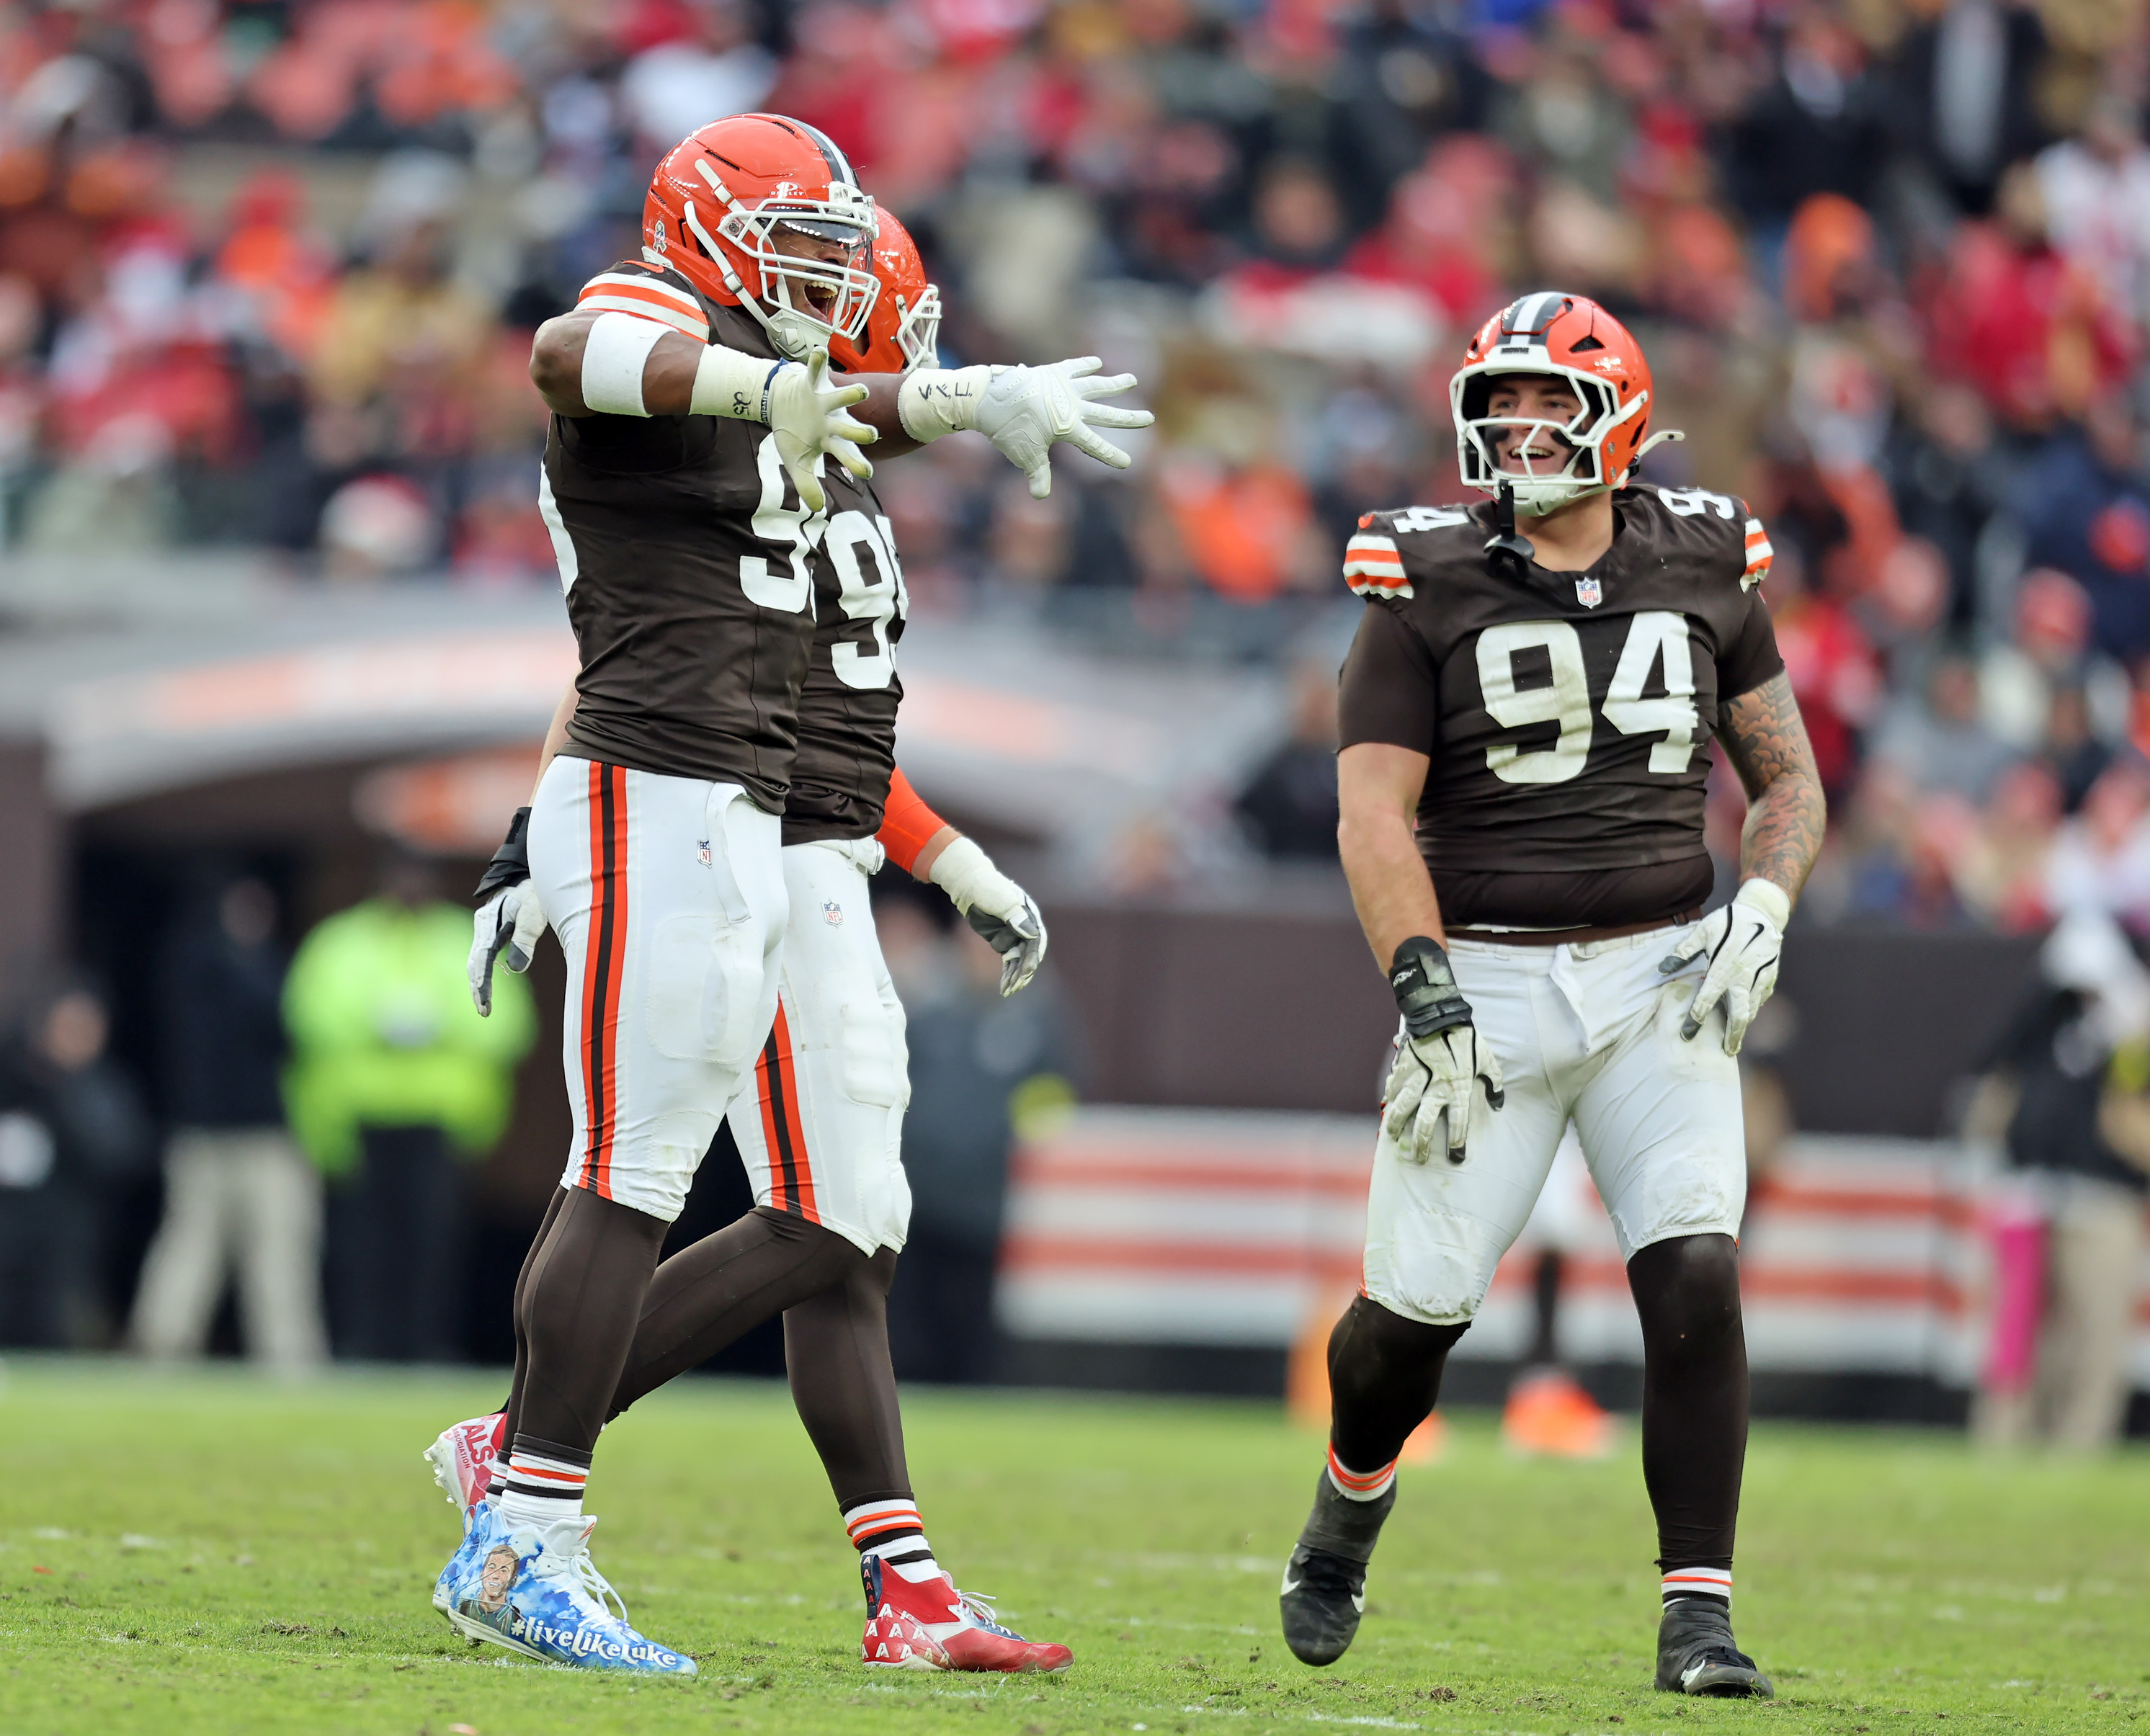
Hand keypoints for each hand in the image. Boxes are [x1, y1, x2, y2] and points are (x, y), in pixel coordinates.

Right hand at [469, 806, 544, 1016]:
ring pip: (477, 958)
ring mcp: (486, 925)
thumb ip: (525, 937)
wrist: (534, 868)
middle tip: (484, 1011)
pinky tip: (487, 986)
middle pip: (474, 961)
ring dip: (479, 981)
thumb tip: (515, 969)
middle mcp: (483, 923)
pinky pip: (484, 953)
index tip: (485, 1001)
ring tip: (484, 1005)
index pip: (481, 957)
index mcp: (489, 919)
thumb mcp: (534, 911)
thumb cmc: (537, 887)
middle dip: (478, 987)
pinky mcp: (494, 927)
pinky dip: (484, 971)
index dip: (482, 981)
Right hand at [767, 348, 874, 512]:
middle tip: (871, 435)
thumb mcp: (796, 461)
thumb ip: (807, 484)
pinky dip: (817, 360)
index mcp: (832, 440)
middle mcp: (833, 421)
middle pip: (850, 429)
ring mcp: (824, 401)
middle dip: (860, 433)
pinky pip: (816, 369)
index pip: (847, 455)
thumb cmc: (793, 432)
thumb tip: (817, 508)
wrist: (779, 401)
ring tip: (861, 392)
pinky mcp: (813, 382)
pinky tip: (820, 351)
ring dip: (851, 395)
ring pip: (842, 398)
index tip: (866, 473)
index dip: (856, 464)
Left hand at [965, 895, 1046, 996]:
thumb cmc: (986, 887)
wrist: (969, 885)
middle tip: (1017, 986)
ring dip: (1015, 977)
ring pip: (1019, 961)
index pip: (1036, 940)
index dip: (1032, 957)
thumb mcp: (1000, 899)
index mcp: (1029, 915)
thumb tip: (1032, 934)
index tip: (1027, 971)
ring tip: (1008, 991)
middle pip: (1029, 954)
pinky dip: (1007, 974)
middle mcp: (1026, 927)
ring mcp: (1015, 935)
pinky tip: (1004, 987)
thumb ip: (1015, 915)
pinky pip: (1009, 962)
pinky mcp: (1004, 942)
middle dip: (1024, 971)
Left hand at [971, 357, 1152, 498]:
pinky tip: (1096, 363)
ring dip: (1115, 383)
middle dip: (1128, 418)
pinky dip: (1085, 365)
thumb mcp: (1024, 455)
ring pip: (1096, 385)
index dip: (1111, 455)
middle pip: (1106, 414)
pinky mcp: (1053, 372)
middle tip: (1149, 417)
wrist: (990, 397)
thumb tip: (1041, 496)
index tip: (1128, 463)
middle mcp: (1071, 406)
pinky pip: (1074, 367)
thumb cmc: (1008, 429)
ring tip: (1132, 379)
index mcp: (1067, 427)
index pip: (1095, 445)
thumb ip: (1038, 474)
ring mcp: (1064, 387)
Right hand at [1380, 936, 1502, 1162]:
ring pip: (1403, 1110)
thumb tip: (1499, 1103)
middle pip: (1425, 1123)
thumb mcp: (1488, 1060)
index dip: (1458, 1143)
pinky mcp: (1402, 1069)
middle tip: (1420, 1158)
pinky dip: (1389, 1100)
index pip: (1459, 1123)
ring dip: (1398, 1126)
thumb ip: (1494, 1083)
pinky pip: (1393, 1089)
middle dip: (1422, 1144)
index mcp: (1458, 1088)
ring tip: (1394, 1138)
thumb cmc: (1467, 1039)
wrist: (1439, 1015)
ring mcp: (1416, 1080)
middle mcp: (1435, 1088)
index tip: (1456, 1158)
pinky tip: (1386, 1108)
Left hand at [1658, 878, 1789, 1055]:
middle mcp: (1742, 979)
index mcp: (1723, 969)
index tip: (1688, 1034)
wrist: (1764, 912)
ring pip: (1751, 1010)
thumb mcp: (1703, 931)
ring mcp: (1759, 979)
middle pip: (1738, 1016)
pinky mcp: (1770, 977)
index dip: (1696, 1018)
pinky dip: (1754, 1010)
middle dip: (1731, 1036)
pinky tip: (1747, 1016)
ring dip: (1743, 1026)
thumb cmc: (1730, 921)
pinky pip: (1761, 999)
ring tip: (1735, 1040)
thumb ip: (1684, 951)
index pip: (1707, 1000)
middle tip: (1726, 1051)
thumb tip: (1662, 968)